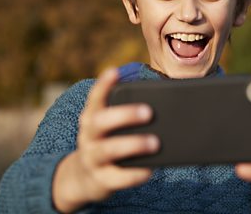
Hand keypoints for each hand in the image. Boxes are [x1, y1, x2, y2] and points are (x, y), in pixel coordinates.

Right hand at [52, 68, 159, 212]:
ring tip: (155, 142)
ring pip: (108, 150)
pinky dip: (134, 174)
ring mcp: (93, 158)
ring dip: (133, 144)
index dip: (103, 85)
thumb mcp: (108, 127)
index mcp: (92, 118)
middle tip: (148, 112)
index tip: (114, 71)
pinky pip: (117, 178)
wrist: (84, 178)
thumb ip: (125, 113)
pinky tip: (149, 170)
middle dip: (124, 115)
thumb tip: (165, 102)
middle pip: (100, 121)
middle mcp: (89, 136)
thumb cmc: (107, 143)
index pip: (94, 98)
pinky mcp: (101, 180)